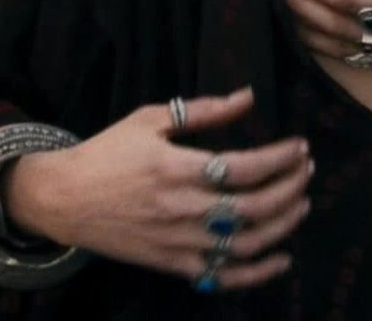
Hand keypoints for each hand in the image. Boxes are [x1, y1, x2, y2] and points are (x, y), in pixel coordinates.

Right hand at [4, 87, 312, 290]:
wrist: (64, 198)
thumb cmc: (109, 151)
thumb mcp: (151, 118)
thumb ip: (204, 110)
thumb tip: (248, 96)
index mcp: (177, 167)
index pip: (245, 167)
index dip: (280, 158)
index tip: (301, 146)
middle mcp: (181, 209)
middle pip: (253, 206)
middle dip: (290, 187)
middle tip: (308, 169)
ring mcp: (177, 242)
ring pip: (245, 244)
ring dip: (283, 225)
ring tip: (302, 203)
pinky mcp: (172, 265)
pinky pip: (222, 276)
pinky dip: (257, 273)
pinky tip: (281, 257)